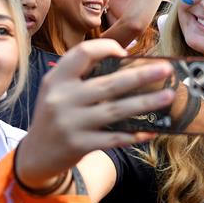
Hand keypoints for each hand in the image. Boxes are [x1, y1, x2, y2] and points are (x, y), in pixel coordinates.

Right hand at [16, 39, 174, 186]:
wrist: (35, 154)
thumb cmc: (56, 115)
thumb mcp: (59, 90)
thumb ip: (84, 75)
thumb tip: (127, 60)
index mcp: (57, 79)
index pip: (83, 53)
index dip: (106, 48)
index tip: (127, 53)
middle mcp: (61, 99)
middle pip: (109, 84)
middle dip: (141, 76)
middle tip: (166, 69)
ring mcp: (70, 123)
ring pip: (115, 110)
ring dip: (145, 103)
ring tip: (168, 96)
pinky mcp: (78, 145)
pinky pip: (113, 138)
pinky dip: (133, 134)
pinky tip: (151, 131)